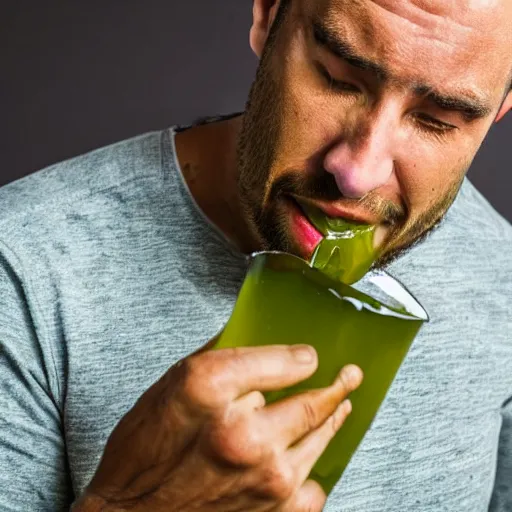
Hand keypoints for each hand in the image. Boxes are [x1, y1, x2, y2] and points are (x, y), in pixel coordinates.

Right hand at [73, 344, 362, 511]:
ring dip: (334, 419)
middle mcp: (243, 432)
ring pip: (322, 437)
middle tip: (348, 377)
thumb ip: (216, 355)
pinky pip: (315, 484)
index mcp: (211, 388)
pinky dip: (311, 470)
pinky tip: (307, 459)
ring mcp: (266, 476)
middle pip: (313, 399)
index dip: (303, 357)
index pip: (285, 360)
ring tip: (341, 407)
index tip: (310, 357)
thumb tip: (250, 333)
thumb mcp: (169, 386)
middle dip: (336, 385)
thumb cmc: (143, 454)